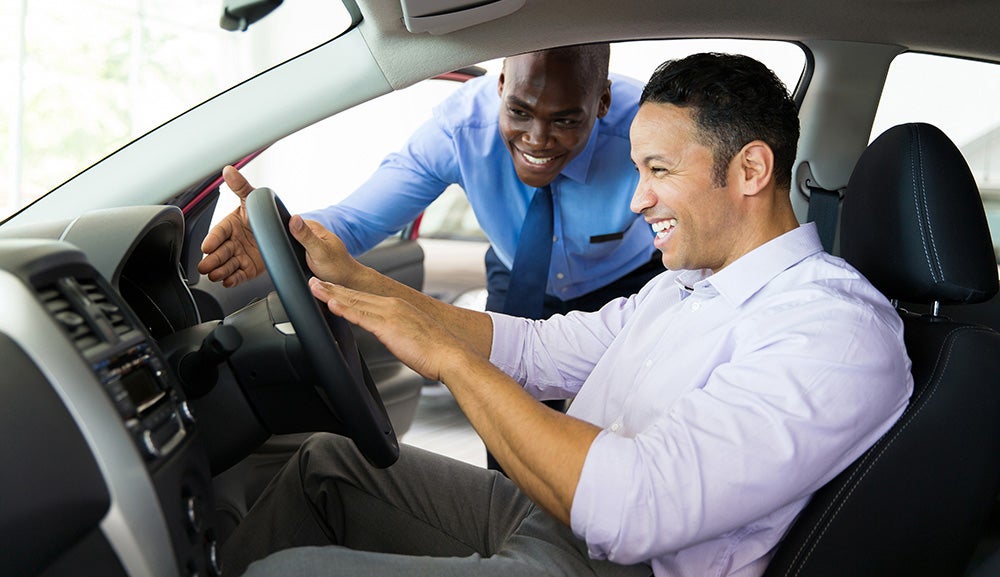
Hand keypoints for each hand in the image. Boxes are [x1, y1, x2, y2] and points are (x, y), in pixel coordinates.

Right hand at [197, 165, 265, 286]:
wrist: (283, 232)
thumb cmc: (263, 214)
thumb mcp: (253, 199)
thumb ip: (240, 186)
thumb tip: (229, 170)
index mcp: (230, 224)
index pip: (218, 232)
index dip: (212, 239)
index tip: (207, 246)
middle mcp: (233, 241)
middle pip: (219, 252)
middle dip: (212, 260)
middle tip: (205, 266)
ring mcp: (240, 255)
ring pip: (226, 265)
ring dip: (220, 271)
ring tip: (216, 275)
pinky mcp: (248, 268)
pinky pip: (239, 275)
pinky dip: (233, 279)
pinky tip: (228, 281)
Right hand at [288, 214, 363, 285]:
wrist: (346, 279)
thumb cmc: (337, 266)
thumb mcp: (319, 251)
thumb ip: (306, 236)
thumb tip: (294, 218)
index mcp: (313, 226)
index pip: (290, 221)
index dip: (283, 231)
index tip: (290, 245)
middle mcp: (311, 231)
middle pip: (289, 233)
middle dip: (287, 244)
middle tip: (300, 256)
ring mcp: (310, 241)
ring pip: (291, 243)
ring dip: (290, 251)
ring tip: (302, 260)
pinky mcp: (308, 250)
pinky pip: (296, 251)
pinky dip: (295, 257)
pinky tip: (301, 263)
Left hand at [308, 278, 463, 381]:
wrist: (451, 355)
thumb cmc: (436, 351)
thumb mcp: (412, 337)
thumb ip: (397, 333)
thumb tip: (391, 337)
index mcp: (398, 307)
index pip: (364, 297)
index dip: (344, 291)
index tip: (329, 288)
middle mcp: (393, 305)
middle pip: (355, 294)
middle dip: (332, 288)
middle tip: (313, 281)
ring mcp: (390, 314)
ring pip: (354, 301)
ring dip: (332, 294)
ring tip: (315, 288)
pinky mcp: (388, 326)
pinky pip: (361, 316)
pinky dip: (345, 308)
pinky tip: (332, 304)